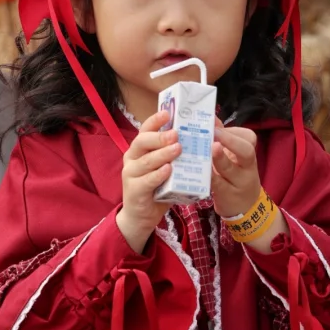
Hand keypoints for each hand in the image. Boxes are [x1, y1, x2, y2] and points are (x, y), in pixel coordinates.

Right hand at [117, 109, 178, 252]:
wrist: (142, 215)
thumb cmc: (158, 187)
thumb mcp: (167, 167)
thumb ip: (176, 154)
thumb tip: (199, 138)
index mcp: (140, 149)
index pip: (146, 130)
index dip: (156, 121)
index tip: (168, 113)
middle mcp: (132, 158)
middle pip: (142, 142)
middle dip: (160, 137)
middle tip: (177, 134)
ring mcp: (131, 174)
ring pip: (145, 161)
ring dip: (162, 154)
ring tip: (178, 149)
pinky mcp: (134, 191)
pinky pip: (146, 181)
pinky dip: (158, 175)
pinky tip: (168, 171)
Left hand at [211, 120, 261, 219]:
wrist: (246, 207)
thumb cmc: (235, 175)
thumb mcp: (233, 157)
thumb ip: (223, 138)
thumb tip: (210, 117)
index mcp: (248, 154)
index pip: (247, 138)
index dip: (231, 131)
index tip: (214, 124)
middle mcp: (247, 167)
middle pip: (246, 151)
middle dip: (230, 141)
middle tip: (214, 133)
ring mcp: (238, 182)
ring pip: (231, 169)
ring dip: (219, 158)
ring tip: (209, 148)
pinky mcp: (227, 196)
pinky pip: (218, 185)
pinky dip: (210, 177)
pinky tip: (200, 170)